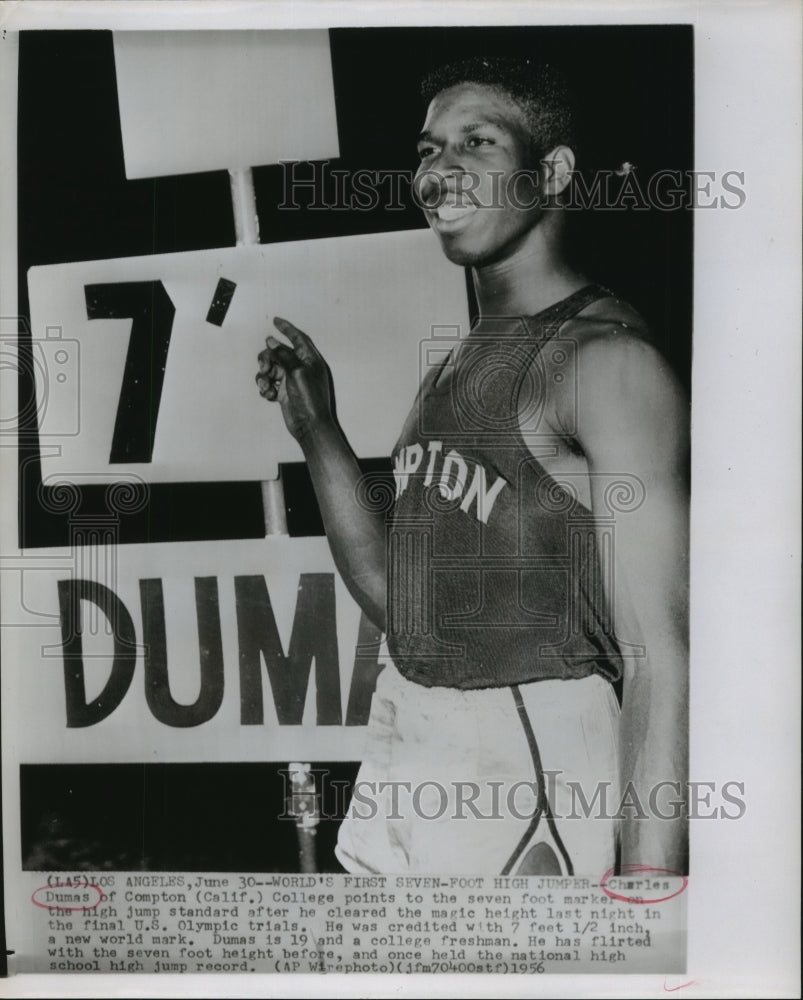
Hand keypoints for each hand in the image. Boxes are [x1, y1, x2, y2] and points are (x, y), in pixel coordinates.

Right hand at [255, 317, 334, 444]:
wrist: (309, 425)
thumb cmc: (309, 399)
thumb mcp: (297, 371)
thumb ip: (284, 354)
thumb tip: (272, 342)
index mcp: (310, 360)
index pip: (298, 338)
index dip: (287, 328)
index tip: (275, 320)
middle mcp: (301, 368)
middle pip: (279, 353)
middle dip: (268, 358)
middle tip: (265, 368)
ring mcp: (291, 380)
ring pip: (271, 368)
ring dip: (264, 376)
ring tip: (267, 386)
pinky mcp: (283, 392)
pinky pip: (269, 383)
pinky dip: (266, 387)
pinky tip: (269, 395)